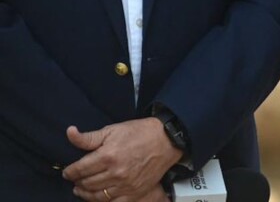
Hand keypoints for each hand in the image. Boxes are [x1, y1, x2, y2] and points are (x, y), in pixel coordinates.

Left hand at [63, 118, 181, 201]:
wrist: (166, 140)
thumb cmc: (139, 133)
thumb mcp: (113, 130)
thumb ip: (89, 137)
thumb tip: (69, 132)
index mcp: (108, 156)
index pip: (79, 170)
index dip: (69, 172)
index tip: (68, 171)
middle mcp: (115, 173)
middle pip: (86, 183)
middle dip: (77, 182)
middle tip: (75, 179)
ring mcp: (125, 185)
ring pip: (96, 196)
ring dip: (85, 193)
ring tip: (81, 189)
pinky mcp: (134, 193)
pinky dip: (101, 201)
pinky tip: (98, 196)